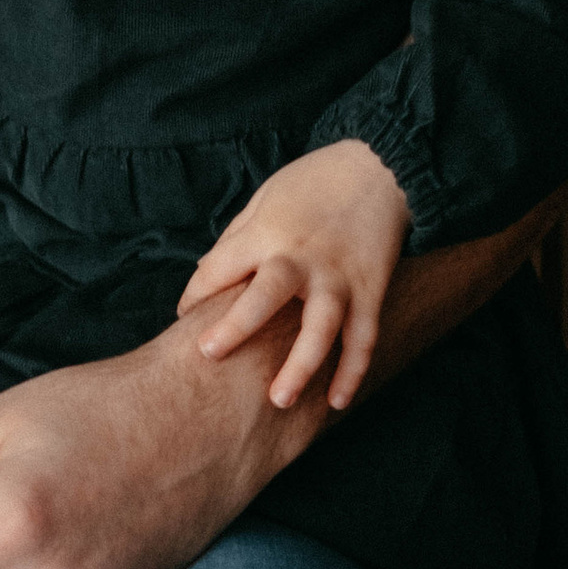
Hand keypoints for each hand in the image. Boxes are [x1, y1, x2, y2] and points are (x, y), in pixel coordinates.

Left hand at [176, 138, 409, 413]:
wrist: (380, 166)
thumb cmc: (313, 180)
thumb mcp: (264, 198)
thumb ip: (236, 237)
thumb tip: (206, 273)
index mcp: (267, 233)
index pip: (219, 268)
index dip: (197, 294)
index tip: (187, 318)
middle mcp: (301, 258)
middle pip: (266, 297)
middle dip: (235, 327)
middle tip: (209, 355)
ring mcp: (339, 278)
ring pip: (321, 329)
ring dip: (301, 367)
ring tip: (280, 400)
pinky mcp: (371, 291)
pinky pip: (363, 338)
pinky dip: (352, 372)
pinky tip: (336, 402)